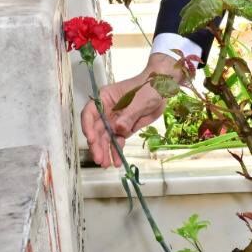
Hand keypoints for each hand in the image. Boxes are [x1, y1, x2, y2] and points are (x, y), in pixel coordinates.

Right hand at [80, 52, 181, 167]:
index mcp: (105, 99)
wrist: (163, 89)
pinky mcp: (124, 129)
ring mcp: (114, 121)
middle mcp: (106, 111)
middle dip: (96, 144)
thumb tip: (118, 128)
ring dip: (105, 151)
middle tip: (99, 158)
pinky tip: (117, 161)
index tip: (91, 139)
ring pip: (105, 138)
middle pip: (96, 129)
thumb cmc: (149, 87)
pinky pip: (117, 141)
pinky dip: (117, 151)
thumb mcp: (140, 100)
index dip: (88, 126)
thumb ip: (129, 114)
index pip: (90, 113)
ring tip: (106, 164)